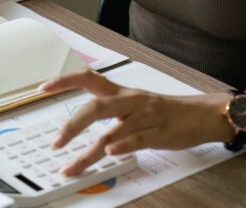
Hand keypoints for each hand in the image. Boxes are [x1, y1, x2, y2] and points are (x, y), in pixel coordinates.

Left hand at [38, 70, 233, 176]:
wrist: (203, 114)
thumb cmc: (166, 111)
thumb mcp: (135, 103)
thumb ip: (109, 109)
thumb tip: (81, 120)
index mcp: (121, 92)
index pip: (87, 78)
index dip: (63, 80)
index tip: (42, 87)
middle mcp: (129, 102)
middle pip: (95, 106)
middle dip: (72, 125)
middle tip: (56, 142)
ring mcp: (143, 118)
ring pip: (111, 132)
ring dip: (88, 152)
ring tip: (72, 166)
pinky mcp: (157, 133)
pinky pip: (136, 139)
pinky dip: (121, 146)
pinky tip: (109, 153)